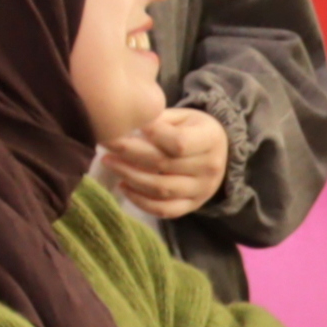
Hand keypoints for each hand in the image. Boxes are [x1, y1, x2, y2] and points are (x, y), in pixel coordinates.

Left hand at [98, 104, 230, 217]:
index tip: (130, 125)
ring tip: (110, 163)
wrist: (220, 154)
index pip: (178, 142)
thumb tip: (128, 121)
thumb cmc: (193, 129)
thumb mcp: (183, 116)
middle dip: (130, 154)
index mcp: (211, 139)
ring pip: (161, 188)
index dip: (152, 134)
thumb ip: (160, 119)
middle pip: (163, 164)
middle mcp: (210, 168)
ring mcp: (202, 190)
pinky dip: (141, 202)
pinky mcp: (192, 205)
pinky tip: (124, 187)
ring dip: (130, 177)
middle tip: (107, 143)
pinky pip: (164, 210)